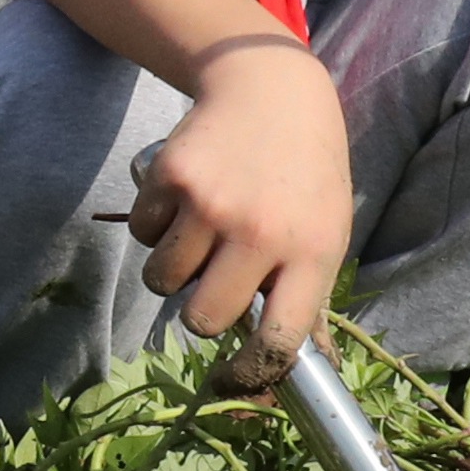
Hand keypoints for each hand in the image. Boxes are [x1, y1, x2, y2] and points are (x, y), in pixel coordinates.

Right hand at [125, 36, 355, 350]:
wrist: (271, 90)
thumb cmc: (304, 175)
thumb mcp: (327, 231)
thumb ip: (307, 297)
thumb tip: (305, 370)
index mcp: (311, 253)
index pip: (277, 341)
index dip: (249, 374)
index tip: (232, 380)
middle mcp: (261, 231)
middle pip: (204, 319)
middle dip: (202, 312)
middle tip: (213, 284)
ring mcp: (212, 203)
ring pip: (162, 280)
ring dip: (172, 271)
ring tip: (198, 238)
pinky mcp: (170, 177)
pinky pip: (142, 234)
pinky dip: (153, 228)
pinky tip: (182, 202)